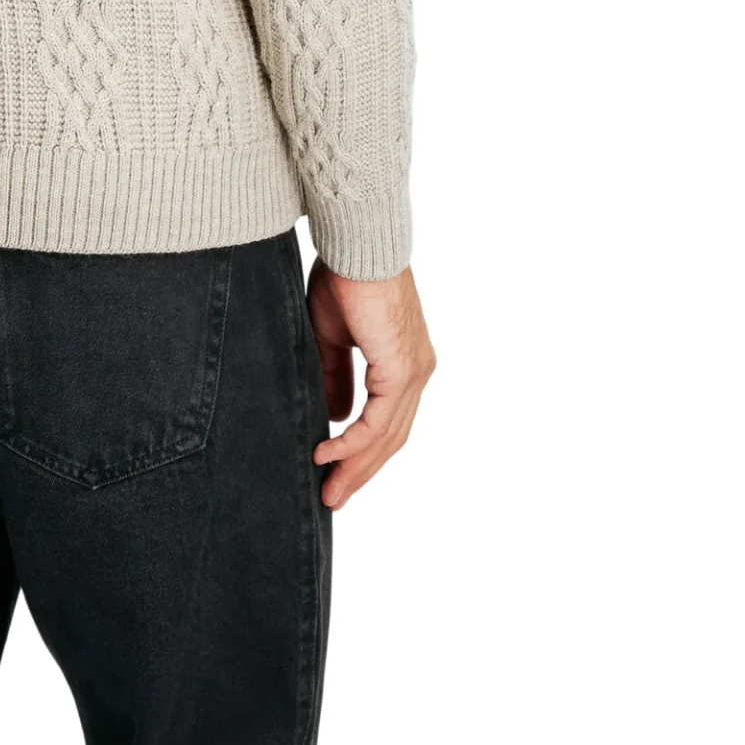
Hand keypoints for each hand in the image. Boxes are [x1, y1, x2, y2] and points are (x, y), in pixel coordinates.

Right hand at [307, 259, 435, 508]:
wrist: (357, 246)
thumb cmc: (345, 277)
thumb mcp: (332, 337)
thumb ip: (336, 376)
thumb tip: (335, 416)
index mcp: (405, 362)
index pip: (387, 420)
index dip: (361, 451)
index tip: (333, 471)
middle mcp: (418, 372)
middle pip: (391, 438)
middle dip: (360, 471)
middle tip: (333, 498)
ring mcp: (413, 373)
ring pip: (386, 436)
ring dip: (355, 466)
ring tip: (329, 491)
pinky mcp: (400, 371)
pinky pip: (377, 421)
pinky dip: (351, 442)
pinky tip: (326, 454)